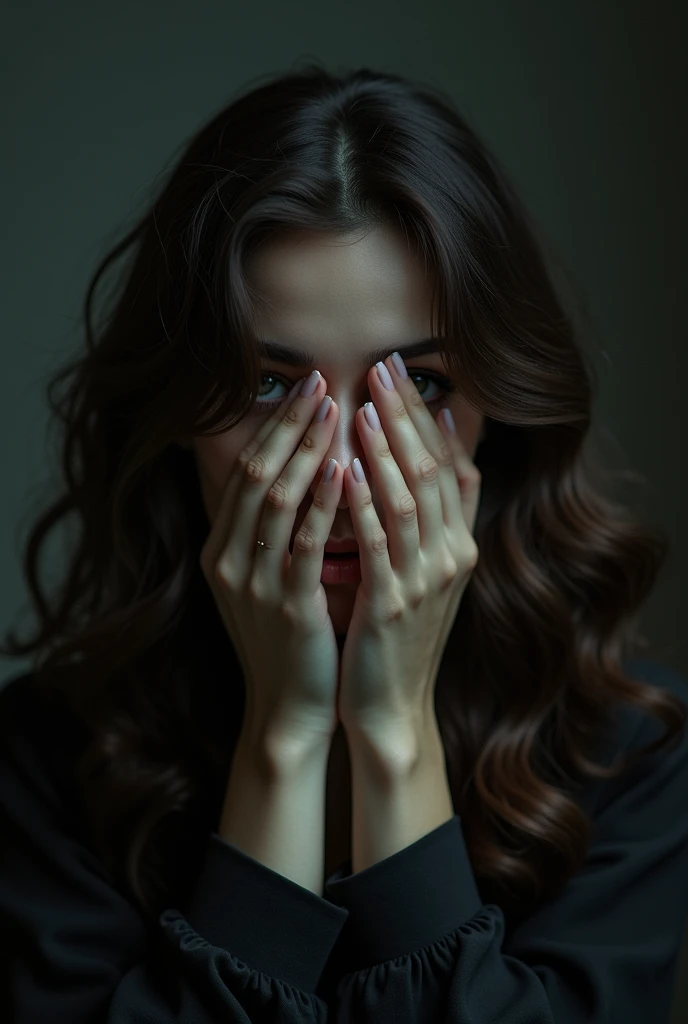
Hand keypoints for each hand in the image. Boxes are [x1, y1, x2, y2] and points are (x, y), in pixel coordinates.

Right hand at [200, 369, 344, 754]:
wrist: (290, 707)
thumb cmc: (290, 640)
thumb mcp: (270, 579)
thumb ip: (278, 531)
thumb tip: (309, 471)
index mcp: (224, 550)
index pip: (245, 471)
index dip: (277, 427)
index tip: (307, 389)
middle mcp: (230, 560)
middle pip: (254, 474)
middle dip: (289, 425)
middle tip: (319, 382)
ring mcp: (254, 583)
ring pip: (275, 500)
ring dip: (306, 451)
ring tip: (335, 411)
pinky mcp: (286, 605)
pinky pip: (303, 543)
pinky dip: (323, 503)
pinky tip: (346, 471)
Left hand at [337, 352, 480, 744]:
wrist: (391, 706)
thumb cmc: (400, 635)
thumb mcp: (427, 574)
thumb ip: (436, 520)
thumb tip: (436, 453)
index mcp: (458, 546)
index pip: (451, 466)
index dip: (426, 418)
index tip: (403, 373)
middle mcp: (450, 557)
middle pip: (433, 472)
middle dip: (407, 417)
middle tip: (384, 368)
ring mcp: (424, 581)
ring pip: (409, 500)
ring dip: (386, 450)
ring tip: (366, 405)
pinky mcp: (391, 604)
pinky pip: (379, 543)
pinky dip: (364, 504)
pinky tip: (345, 470)